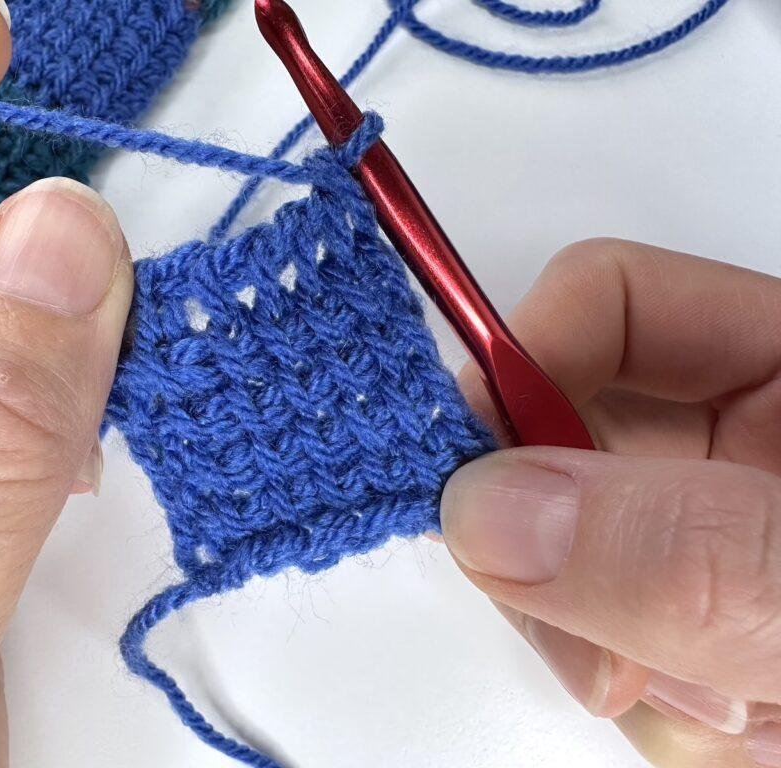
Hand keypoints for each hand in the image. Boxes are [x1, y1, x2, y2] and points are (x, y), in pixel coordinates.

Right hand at [441, 238, 780, 766]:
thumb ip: (697, 555)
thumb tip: (489, 511)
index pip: (607, 306)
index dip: (521, 371)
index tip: (473, 484)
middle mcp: (744, 445)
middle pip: (561, 443)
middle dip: (558, 553)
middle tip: (598, 649)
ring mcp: (714, 540)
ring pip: (568, 560)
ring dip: (615, 651)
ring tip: (736, 719)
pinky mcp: (703, 626)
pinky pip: (607, 645)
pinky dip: (654, 708)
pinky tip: (740, 739)